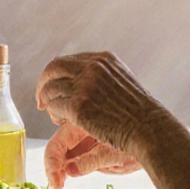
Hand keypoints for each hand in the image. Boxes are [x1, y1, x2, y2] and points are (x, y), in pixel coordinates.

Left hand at [35, 52, 173, 155]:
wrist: (148, 129)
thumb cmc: (137, 112)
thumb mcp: (120, 81)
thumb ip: (99, 75)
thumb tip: (76, 77)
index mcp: (101, 59)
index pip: (66, 61)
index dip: (54, 75)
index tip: (52, 87)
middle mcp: (91, 68)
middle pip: (52, 69)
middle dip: (42, 85)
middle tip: (41, 101)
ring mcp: (84, 86)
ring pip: (50, 90)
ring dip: (48, 103)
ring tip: (56, 116)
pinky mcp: (79, 106)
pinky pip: (54, 106)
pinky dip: (53, 115)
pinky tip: (61, 122)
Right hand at [44, 122, 140, 188]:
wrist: (157, 141)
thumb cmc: (140, 143)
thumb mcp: (116, 154)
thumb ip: (92, 161)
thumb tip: (69, 170)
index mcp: (83, 123)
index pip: (58, 144)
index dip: (52, 164)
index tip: (56, 184)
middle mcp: (81, 129)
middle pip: (57, 147)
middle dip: (53, 167)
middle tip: (57, 185)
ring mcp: (85, 140)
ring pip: (63, 154)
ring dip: (59, 169)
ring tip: (61, 182)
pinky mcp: (91, 149)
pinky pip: (74, 159)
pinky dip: (68, 169)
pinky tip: (67, 177)